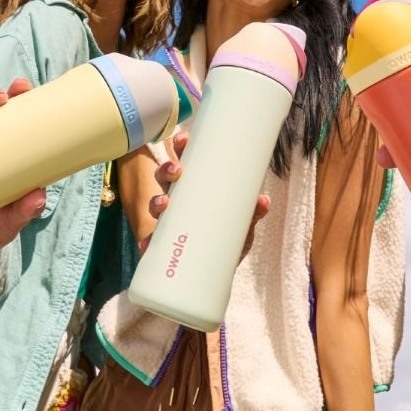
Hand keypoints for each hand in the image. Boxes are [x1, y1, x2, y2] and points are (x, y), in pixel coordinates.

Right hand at [138, 131, 269, 255]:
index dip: (180, 147)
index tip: (183, 139)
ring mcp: (168, 222)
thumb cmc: (229, 238)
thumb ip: (252, 213)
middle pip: (165, 178)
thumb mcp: (243, 224)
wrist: (220, 271)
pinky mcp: (163, 246)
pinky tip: (147, 243)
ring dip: (156, 201)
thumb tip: (262, 201)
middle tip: (177, 171)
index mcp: (194, 187)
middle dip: (167, 170)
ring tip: (164, 204)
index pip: (184, 161)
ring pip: (156, 205)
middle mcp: (178, 201)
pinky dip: (147, 242)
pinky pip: (151, 241)